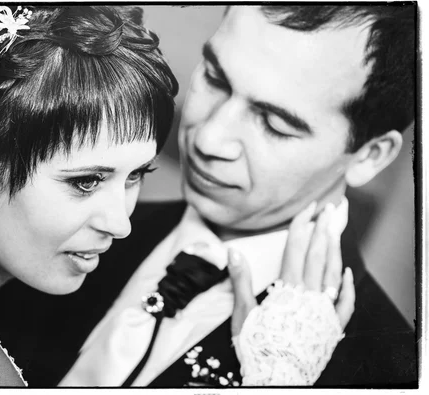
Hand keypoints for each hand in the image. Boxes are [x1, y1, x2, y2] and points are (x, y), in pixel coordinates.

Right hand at [229, 202, 355, 336]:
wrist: (277, 375)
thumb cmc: (258, 345)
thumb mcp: (243, 312)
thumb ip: (241, 280)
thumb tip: (234, 252)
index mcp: (287, 289)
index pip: (296, 249)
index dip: (302, 226)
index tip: (308, 208)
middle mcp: (309, 294)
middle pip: (318, 255)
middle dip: (323, 229)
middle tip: (330, 209)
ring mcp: (323, 309)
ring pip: (333, 273)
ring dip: (335, 249)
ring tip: (337, 229)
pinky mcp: (332, 325)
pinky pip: (345, 302)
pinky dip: (348, 286)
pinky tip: (348, 272)